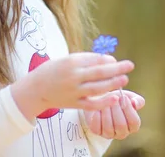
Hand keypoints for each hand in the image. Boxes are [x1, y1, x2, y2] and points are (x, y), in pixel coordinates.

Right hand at [11, 52, 133, 119]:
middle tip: (130, 65)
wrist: (35, 89)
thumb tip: (107, 60)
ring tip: (124, 79)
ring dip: (113, 83)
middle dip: (117, 68)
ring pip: (98, 88)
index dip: (108, 60)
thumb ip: (85, 60)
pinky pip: (92, 104)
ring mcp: (74, 91)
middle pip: (100, 72)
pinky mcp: (73, 103)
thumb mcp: (66, 59)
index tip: (116, 60)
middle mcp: (73, 76)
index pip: (95, 59)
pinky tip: (115, 98)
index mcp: (71, 62)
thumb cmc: (52, 71)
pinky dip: (104, 102)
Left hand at [83, 89, 144, 139]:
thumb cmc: (118, 99)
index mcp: (133, 126)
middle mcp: (122, 133)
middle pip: (121, 125)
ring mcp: (109, 134)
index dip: (128, 109)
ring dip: (107, 112)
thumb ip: (137, 100)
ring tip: (106, 102)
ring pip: (108, 127)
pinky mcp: (97, 132)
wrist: (101, 99)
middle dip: (116, 109)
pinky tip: (98, 108)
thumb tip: (135, 103)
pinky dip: (97, 116)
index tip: (123, 96)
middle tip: (113, 98)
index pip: (134, 122)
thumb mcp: (130, 97)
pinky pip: (96, 127)